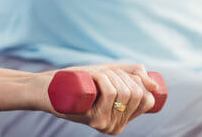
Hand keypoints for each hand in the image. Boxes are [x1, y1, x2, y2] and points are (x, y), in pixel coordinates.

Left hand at [35, 63, 157, 134]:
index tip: (123, 74)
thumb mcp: (109, 75)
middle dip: (123, 75)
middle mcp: (114, 127)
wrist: (46, 88)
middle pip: (136, 94)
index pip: (147, 101)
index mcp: (121, 122)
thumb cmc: (77, 81)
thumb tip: (155, 86)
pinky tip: (95, 76)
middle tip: (105, 73)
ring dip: (110, 73)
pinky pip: (108, 92)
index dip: (139, 81)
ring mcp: (102, 124)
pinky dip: (104, 77)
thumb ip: (133, 77)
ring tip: (96, 75)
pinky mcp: (88, 117)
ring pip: (122, 91)